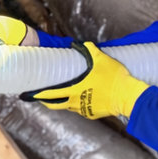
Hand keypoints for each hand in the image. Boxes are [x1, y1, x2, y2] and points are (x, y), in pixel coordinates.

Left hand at [23, 42, 149, 119]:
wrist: (127, 95)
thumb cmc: (114, 77)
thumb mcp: (101, 59)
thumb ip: (88, 50)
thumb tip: (78, 43)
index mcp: (75, 90)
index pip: (52, 94)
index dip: (39, 94)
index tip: (30, 95)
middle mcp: (76, 102)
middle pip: (56, 105)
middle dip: (46, 102)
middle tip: (40, 99)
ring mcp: (84, 110)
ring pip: (70, 107)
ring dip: (65, 102)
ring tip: (63, 96)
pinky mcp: (93, 115)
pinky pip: (83, 110)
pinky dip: (80, 105)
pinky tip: (84, 99)